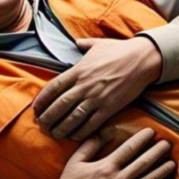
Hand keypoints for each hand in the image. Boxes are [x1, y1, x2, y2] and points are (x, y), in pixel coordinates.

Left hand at [33, 37, 162, 140]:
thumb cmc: (120, 51)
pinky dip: (80, 132)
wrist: (143, 59)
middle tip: (42, 125)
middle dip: (48, 118)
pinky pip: (91, 124)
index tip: (36, 109)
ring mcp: (97, 98)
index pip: (53, 87)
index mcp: (78, 70)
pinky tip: (74, 136)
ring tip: (55, 134)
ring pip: (73, 118)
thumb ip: (83, 45)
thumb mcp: (98, 45)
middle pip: (59, 106)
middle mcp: (84, 85)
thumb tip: (75, 42)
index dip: (41, 100)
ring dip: (61, 128)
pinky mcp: (109, 108)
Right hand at [45, 128, 174, 178]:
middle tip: (168, 144)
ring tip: (172, 163)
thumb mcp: (75, 162)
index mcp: (106, 167)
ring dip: (161, 172)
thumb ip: (90, 145)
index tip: (152, 131)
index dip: (142, 139)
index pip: (129, 149)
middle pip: (143, 163)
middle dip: (157, 152)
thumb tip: (103, 132)